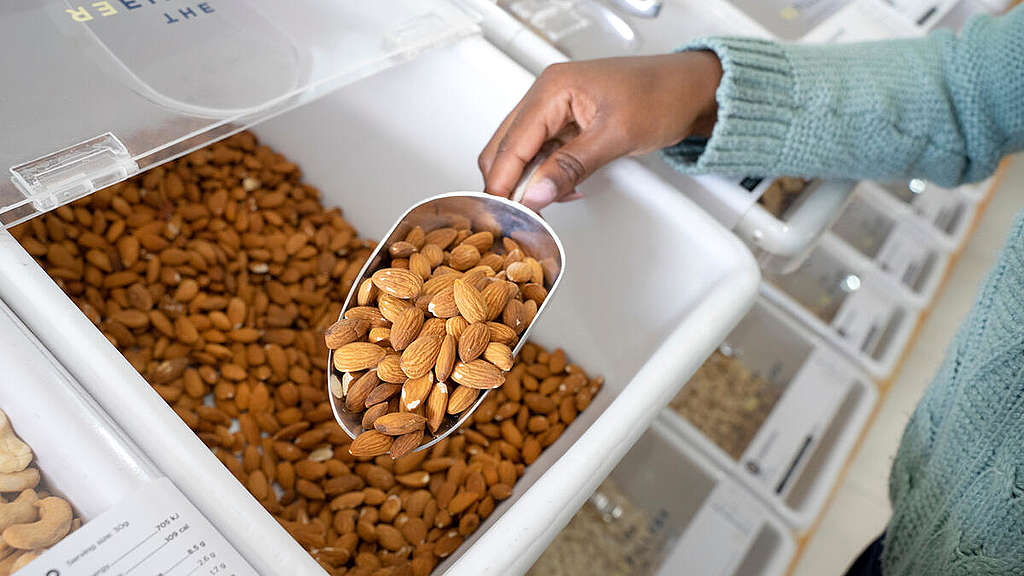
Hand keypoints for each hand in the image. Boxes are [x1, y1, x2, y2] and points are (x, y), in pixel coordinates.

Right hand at [478, 51, 721, 210]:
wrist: (693, 90)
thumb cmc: (663, 95)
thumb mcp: (616, 135)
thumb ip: (571, 166)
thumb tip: (537, 193)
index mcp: (553, 88)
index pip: (512, 142)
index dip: (503, 181)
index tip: (504, 213)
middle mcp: (548, 94)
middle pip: (505, 147)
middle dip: (511, 183)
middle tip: (522, 215)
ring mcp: (555, 109)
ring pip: (521, 153)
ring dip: (530, 181)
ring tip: (549, 202)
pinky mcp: (566, 123)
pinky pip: (542, 154)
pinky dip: (547, 175)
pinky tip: (564, 188)